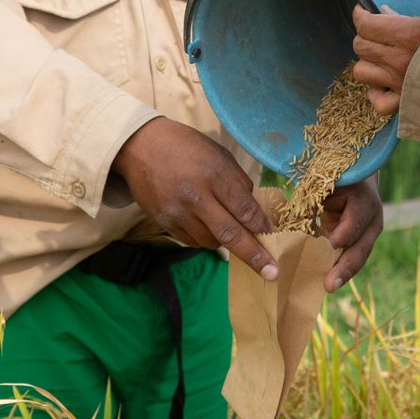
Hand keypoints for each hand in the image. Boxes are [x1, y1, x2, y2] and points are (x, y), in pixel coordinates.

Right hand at [113, 117, 278, 280]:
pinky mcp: (165, 224)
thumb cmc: (188, 148)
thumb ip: (238, 183)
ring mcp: (178, 214)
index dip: (263, 228)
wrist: (142, 147)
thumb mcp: (219, 155)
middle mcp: (196, 197)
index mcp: (214, 175)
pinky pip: (194, 241)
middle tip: (272, 272)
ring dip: (227, 242)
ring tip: (230, 228)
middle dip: (254, 255)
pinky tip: (207, 224)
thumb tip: (253, 212)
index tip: (277, 241)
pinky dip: (206, 238)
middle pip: (230, 233)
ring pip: (212, 242)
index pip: (244, 209)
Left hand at [320, 176, 382, 291]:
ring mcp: (371, 235)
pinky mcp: (365, 243)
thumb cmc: (335, 182)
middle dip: (344, 268)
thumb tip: (295, 233)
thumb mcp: (325, 187)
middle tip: (329, 285)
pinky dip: (342, 270)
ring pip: (360, 257)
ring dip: (344, 274)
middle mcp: (373, 220)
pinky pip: (354, 258)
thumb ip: (312, 207)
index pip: (354, 222)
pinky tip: (329, 281)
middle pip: (361, 248)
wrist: (357, 180)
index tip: (329, 248)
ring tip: (328, 287)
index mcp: (364, 202)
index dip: (342, 236)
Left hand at [352, 5, 419, 114]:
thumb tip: (386, 13)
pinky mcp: (405, 104)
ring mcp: (399, 84)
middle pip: (360, 45)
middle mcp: (397, 60)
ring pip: (361, 72)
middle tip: (377, 33)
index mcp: (406, 34)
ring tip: (381, 59)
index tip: (363, 11)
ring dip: (368, 63)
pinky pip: (377, 102)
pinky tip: (385, 86)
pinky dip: (376, 94)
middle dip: (365, 36)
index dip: (360, 15)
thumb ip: (412, 18)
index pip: (366, 24)